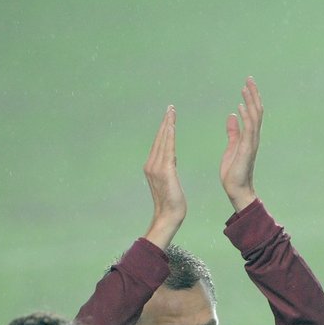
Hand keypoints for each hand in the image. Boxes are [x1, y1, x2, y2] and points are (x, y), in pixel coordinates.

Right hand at [144, 105, 186, 249]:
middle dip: (165, 122)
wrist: (168, 216)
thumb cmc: (172, 204)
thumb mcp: (170, 182)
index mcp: (151, 167)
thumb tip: (172, 158)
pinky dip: (169, 136)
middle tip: (171, 108)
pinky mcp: (164, 171)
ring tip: (172, 112)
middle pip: (159, 139)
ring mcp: (156, 167)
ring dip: (167, 125)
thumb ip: (169, 168)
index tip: (168, 117)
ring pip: (163, 141)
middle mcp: (151, 164)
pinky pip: (168, 149)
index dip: (163, 129)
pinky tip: (172, 126)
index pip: (159, 144)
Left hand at [219, 76, 262, 211]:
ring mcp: (251, 143)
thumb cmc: (234, 172)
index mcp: (249, 137)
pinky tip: (240, 106)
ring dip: (250, 102)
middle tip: (249, 79)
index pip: (252, 114)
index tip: (246, 85)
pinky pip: (248, 130)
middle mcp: (253, 138)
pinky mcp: (246, 149)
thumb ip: (233, 132)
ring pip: (254, 118)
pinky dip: (245, 117)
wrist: (236, 190)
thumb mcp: (231, 147)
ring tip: (245, 87)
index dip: (250, 99)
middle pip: (256, 112)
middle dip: (253, 95)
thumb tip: (231, 115)